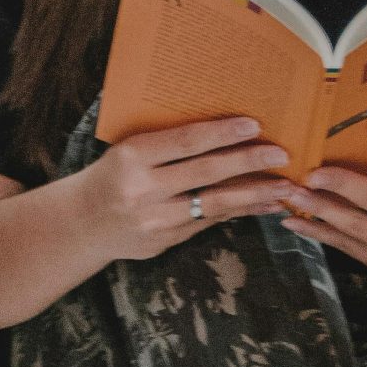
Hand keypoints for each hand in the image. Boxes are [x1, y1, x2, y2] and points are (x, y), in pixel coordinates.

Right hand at [85, 116, 292, 262]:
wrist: (81, 223)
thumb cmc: (111, 176)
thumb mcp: (128, 151)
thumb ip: (166, 143)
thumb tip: (223, 131)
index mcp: (132, 157)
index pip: (185, 141)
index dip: (222, 133)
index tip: (254, 125)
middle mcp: (144, 189)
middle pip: (206, 172)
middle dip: (249, 162)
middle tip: (281, 154)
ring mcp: (156, 219)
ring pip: (215, 204)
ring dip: (255, 194)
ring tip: (285, 186)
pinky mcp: (165, 241)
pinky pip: (210, 222)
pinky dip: (240, 212)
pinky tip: (263, 205)